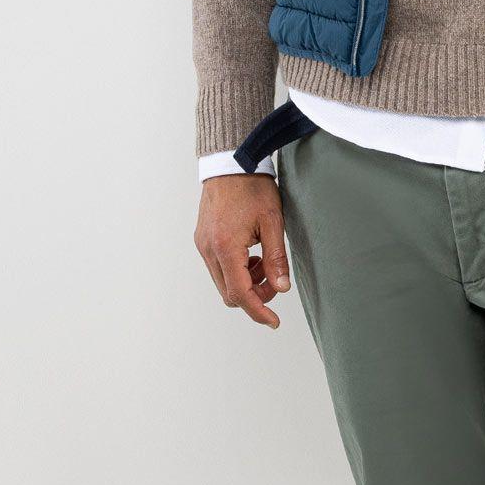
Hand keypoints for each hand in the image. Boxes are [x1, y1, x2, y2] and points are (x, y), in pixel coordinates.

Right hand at [195, 173, 290, 327]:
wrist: (230, 162)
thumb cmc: (252, 187)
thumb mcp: (272, 222)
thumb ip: (276, 258)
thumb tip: (281, 288)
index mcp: (225, 247)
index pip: (240, 294)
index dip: (258, 311)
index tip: (273, 322)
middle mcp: (208, 250)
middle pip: (229, 293)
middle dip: (254, 296)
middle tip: (274, 282)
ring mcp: (202, 245)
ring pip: (223, 282)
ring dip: (245, 283)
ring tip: (264, 263)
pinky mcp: (203, 240)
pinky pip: (218, 268)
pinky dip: (236, 270)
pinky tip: (252, 255)